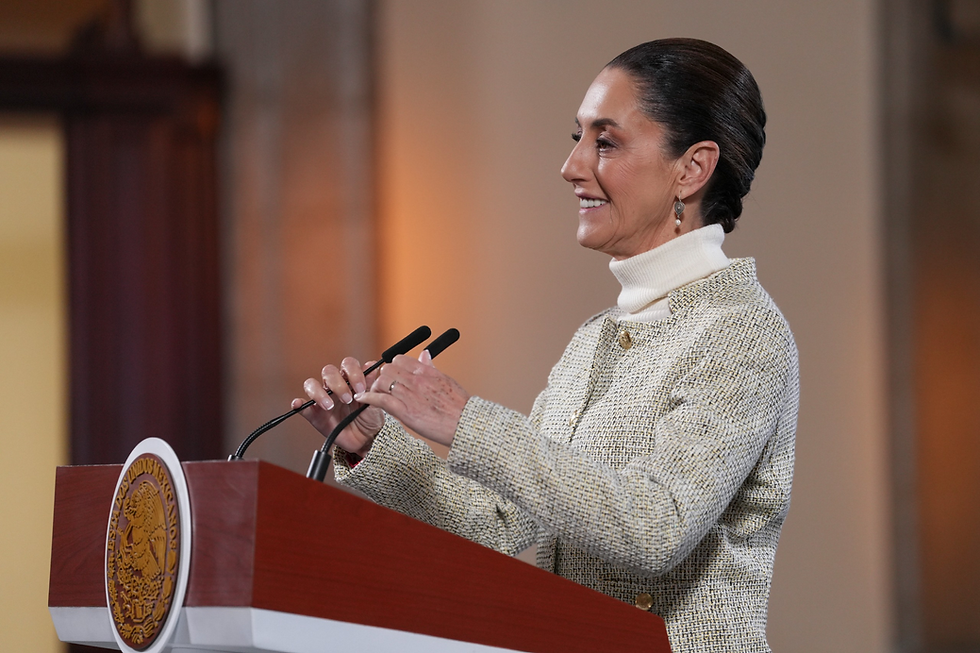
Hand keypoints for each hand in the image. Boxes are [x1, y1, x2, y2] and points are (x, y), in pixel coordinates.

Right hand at [292, 357, 384, 456]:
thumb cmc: (370, 417)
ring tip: (330, 406)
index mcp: (350, 379)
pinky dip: (298, 404)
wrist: (367, 439)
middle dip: (338, 384)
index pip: (347, 364)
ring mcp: (323, 399)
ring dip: (319, 393)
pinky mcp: (314, 414)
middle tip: (348, 399)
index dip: (353, 373)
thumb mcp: (375, 401)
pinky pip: (302, 407)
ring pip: (312, 384)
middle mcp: (335, 386)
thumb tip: (371, 366)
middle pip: (328, 371)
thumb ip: (372, 385)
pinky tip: (299, 404)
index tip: (361, 388)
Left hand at [354, 350, 468, 446]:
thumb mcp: (446, 380)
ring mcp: (409, 395)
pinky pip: (380, 399)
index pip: (399, 360)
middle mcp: (416, 380)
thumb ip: (431, 367)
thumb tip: (424, 353)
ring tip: (375, 395)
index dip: (392, 368)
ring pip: (381, 382)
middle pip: (387, 370)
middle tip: (382, 387)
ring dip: (376, 388)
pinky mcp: (405, 411)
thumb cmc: (458, 405)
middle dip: (382, 378)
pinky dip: (369, 398)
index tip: (391, 376)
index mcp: (426, 372)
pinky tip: (362, 399)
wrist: (464, 424)